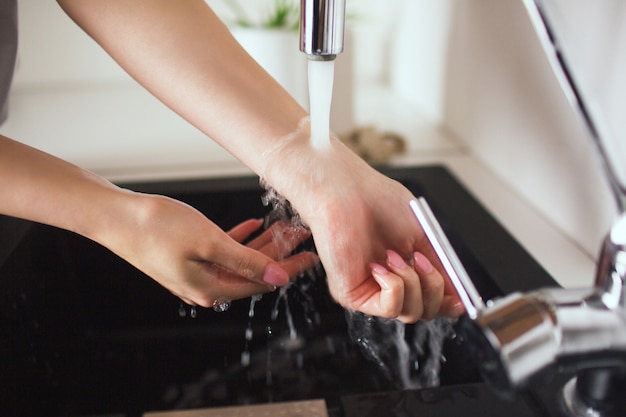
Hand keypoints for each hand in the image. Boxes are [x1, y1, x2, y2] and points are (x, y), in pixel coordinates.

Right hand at [104, 192, 317, 306]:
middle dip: (278, 253)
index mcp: (211, 289)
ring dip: (261, 244)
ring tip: (282, 228)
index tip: (311, 256)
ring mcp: (195, 273)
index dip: (289, 268)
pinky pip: (221, 252)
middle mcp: (204, 287)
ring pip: (238, 260)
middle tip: (300, 235)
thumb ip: (247, 261)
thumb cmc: (156, 227)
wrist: (116, 217)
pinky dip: (238, 240)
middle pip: (253, 271)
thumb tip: (279, 277)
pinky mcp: (186, 259)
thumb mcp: (209, 242)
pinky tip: (252, 227)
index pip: (262, 282)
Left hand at [262, 125, 463, 322]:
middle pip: (425, 312)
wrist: (347, 191)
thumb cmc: (377, 201)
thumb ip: (440, 265)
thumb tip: (458, 292)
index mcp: (403, 269)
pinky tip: (382, 265)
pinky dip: (395, 286)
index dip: (448, 303)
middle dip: (435, 288)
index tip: (461, 300)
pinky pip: (389, 308)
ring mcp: (369, 290)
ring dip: (414, 281)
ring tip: (397, 255)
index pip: (430, 301)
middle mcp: (385, 283)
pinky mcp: (351, 295)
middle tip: (423, 260)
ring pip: (411, 313)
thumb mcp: (422, 235)